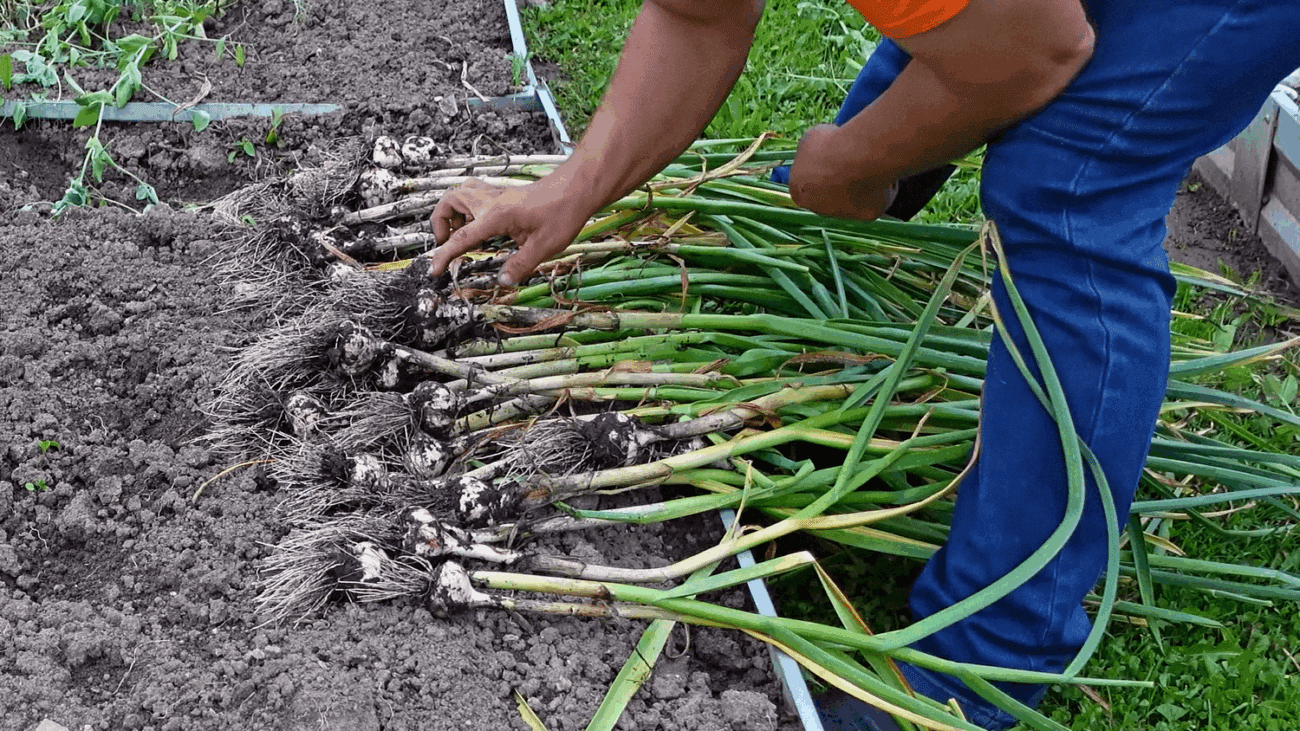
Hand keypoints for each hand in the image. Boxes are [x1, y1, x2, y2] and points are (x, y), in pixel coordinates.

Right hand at [428, 177, 588, 284]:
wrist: (579, 187)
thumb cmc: (564, 211)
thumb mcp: (544, 247)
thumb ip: (520, 265)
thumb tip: (503, 280)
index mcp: (496, 216)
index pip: (462, 238)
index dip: (444, 255)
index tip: (434, 269)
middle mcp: (492, 202)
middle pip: (450, 202)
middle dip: (440, 222)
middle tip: (448, 242)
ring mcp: (498, 195)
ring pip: (461, 192)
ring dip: (453, 211)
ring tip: (462, 232)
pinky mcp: (506, 194)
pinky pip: (476, 193)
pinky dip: (470, 206)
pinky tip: (483, 223)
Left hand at [787, 124, 897, 220]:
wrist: (857, 156)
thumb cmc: (830, 144)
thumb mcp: (811, 138)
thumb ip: (812, 150)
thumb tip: (819, 147)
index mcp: (798, 192)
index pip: (806, 184)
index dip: (818, 169)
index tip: (830, 156)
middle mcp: (818, 209)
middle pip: (829, 195)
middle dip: (838, 180)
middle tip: (850, 159)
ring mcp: (843, 215)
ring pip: (852, 199)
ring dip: (858, 183)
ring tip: (867, 162)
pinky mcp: (867, 215)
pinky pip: (873, 200)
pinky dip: (878, 187)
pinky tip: (879, 171)